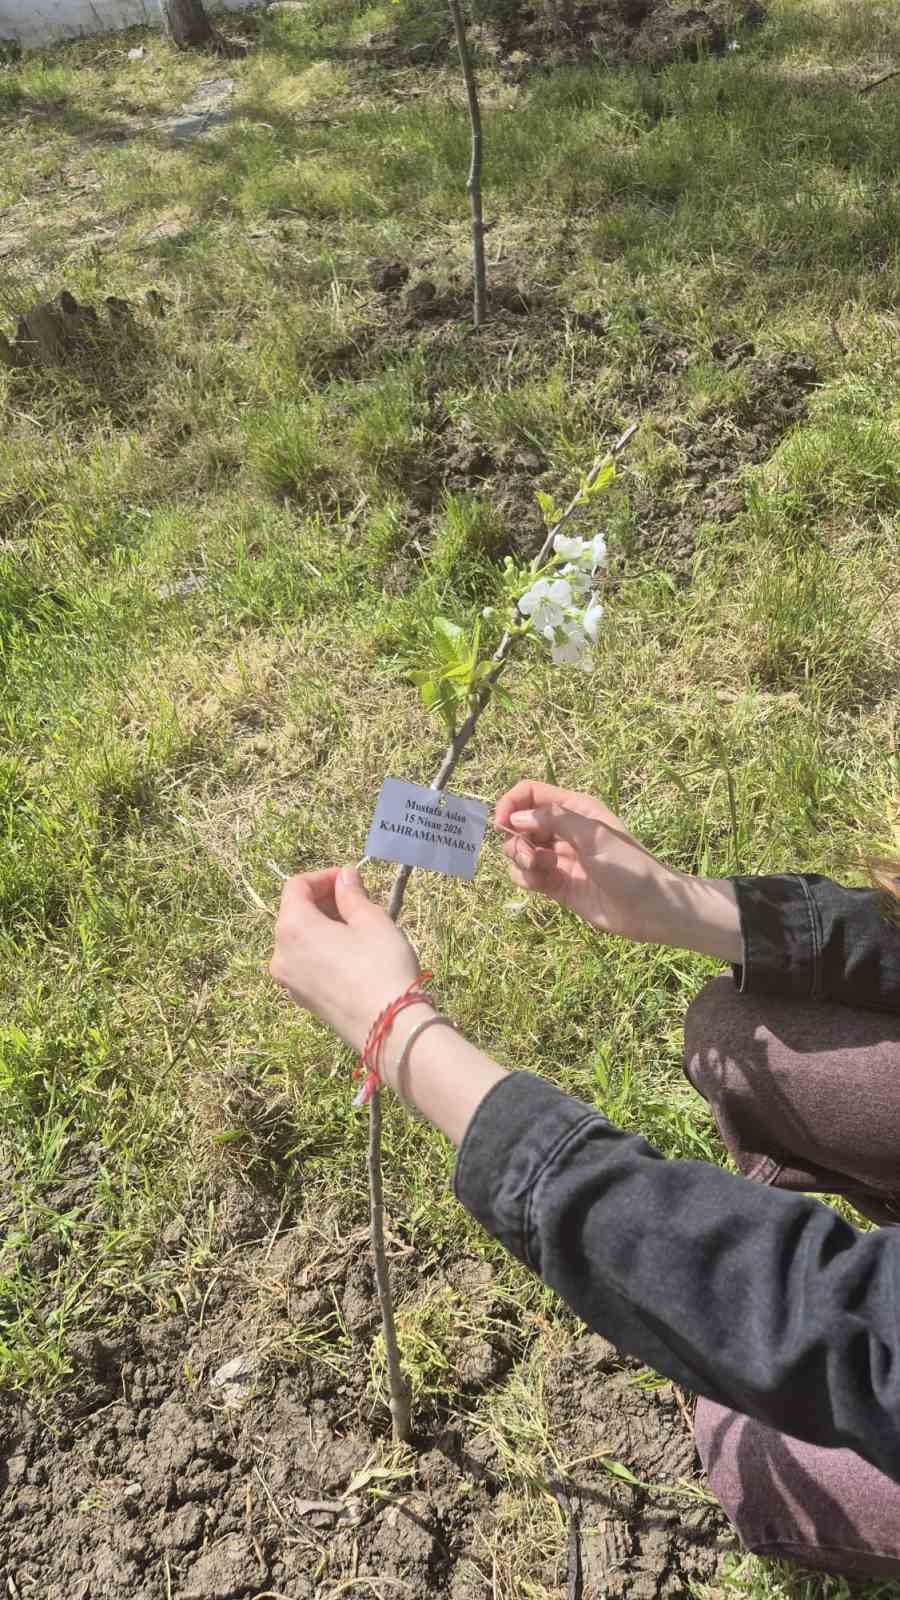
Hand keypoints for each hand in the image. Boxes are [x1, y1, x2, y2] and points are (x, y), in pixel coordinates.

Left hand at [270, 867, 420, 1053]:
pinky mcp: (303, 1000)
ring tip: (359, 928)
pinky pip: (306, 963)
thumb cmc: (382, 966)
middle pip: (294, 914)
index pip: (296, 886)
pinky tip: (354, 955)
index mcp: (293, 928)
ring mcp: (289, 981)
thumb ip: (352, 894)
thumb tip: (344, 877)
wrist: (389, 1028)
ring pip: (300, 940)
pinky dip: (323, 950)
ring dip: (324, 926)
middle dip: (324, 901)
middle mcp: (281, 954)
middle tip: (358, 902)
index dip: (324, 876)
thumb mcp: (371, 921)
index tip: (351, 879)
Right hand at [494, 781, 740, 959]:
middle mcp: (563, 830)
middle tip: (532, 856)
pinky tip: (546, 884)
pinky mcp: (555, 884)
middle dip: (516, 839)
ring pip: (518, 851)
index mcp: (575, 808)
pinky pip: (526, 875)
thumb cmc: (629, 866)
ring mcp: (558, 858)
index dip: (511, 805)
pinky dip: (527, 878)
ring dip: (521, 860)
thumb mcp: (593, 835)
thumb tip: (516, 818)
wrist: (650, 909)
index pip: (530, 794)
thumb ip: (553, 820)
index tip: (503, 824)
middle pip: (519, 824)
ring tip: (543, 871)